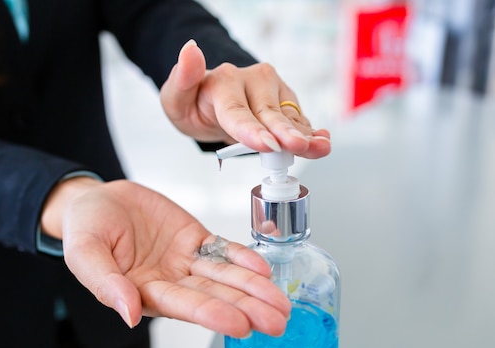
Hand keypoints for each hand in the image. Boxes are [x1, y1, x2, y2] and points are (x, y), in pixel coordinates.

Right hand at [42, 178, 290, 337]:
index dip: (211, 314)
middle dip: (246, 308)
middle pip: (213, 297)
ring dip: (253, 289)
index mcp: (143, 291)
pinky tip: (262, 268)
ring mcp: (184, 260)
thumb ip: (105, 283)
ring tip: (281, 303)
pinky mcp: (194, 239)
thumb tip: (128, 314)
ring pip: (224, 277)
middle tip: (276, 322)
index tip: (240, 324)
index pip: (183, 305)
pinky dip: (242, 257)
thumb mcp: (84, 253)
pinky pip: (222, 249)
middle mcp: (169, 281)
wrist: (97, 200)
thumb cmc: (85, 228)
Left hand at [160, 39, 330, 158]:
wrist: (208, 102)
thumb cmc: (193, 104)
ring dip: (305, 135)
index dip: (252, 130)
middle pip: (269, 113)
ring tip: (319, 148)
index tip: (267, 144)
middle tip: (298, 146)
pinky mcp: (286, 102)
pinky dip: (311, 133)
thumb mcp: (175, 97)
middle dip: (285, 132)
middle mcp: (252, 81)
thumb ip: (182, 78)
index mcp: (223, 82)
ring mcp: (273, 91)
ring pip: (290, 118)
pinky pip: (299, 121)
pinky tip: (322, 141)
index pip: (237, 110)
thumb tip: (190, 49)